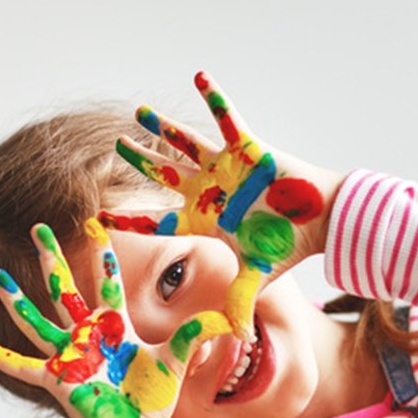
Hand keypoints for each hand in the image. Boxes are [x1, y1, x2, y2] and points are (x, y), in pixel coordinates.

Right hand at [0, 219, 229, 417]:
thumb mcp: (176, 362)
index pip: (108, 283)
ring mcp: (69, 357)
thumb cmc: (152, 400)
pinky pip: (22, 366)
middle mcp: (87, 337)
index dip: (103, 255)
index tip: (96, 225)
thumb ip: (195, 337)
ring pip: (37, 320)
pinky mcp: (58, 380)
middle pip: (65, 290)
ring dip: (16, 299)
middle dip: (52, 259)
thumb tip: (228, 320)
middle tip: (38, 228)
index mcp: (115, 328)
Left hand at [102, 71, 340, 338]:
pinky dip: (215, 97)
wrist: (320, 220)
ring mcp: (225, 167)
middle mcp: (209, 190)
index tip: (97, 218)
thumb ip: (240, 303)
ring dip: (163, 127)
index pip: (157, 221)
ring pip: (185, 143)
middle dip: (140, 162)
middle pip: (163, 175)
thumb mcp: (257, 276)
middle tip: (117, 148)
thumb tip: (237, 342)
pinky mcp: (247, 146)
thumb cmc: (287, 246)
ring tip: (139, 112)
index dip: (128, 220)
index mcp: (204, 219)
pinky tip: (199, 75)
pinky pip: (227, 117)